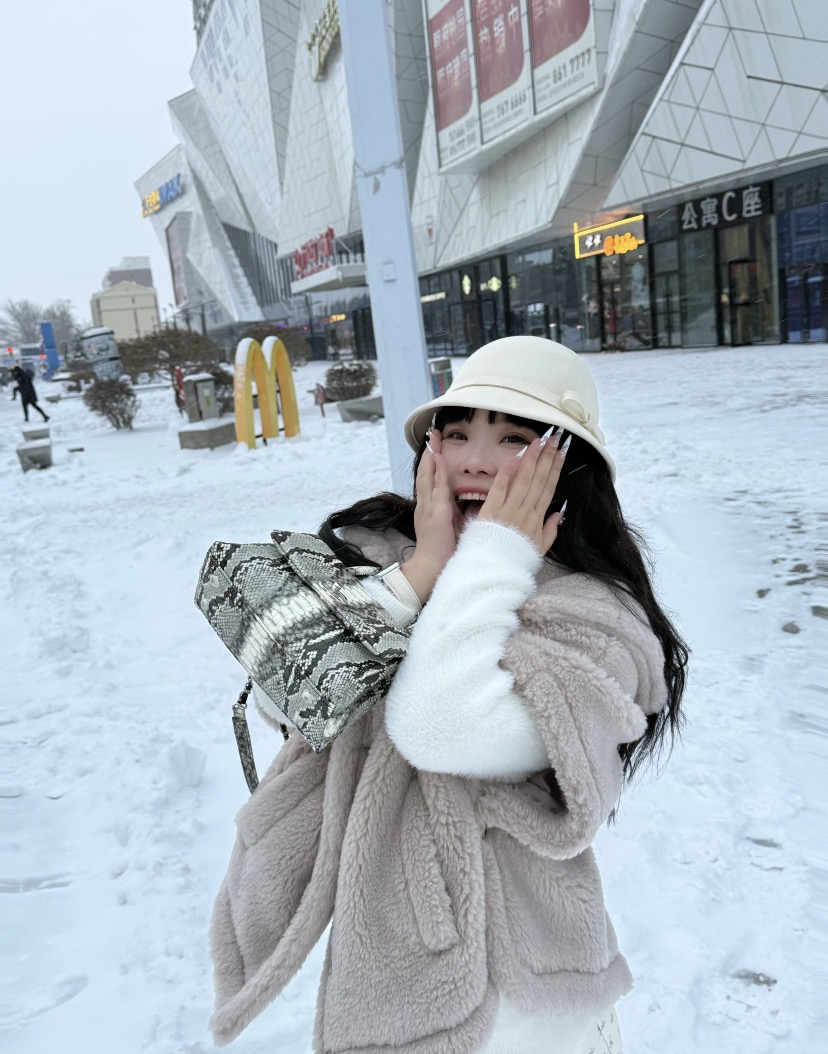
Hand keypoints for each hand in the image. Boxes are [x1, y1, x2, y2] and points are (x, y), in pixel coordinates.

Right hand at [401, 428, 456, 602]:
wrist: (431, 568)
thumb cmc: (442, 551)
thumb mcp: (446, 526)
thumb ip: (450, 512)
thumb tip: (461, 502)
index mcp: (430, 508)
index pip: (430, 480)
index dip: (432, 462)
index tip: (435, 446)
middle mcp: (426, 505)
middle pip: (426, 473)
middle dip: (429, 453)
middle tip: (433, 434)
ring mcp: (428, 508)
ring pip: (428, 476)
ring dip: (431, 457)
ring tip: (434, 440)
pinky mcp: (435, 514)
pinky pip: (435, 488)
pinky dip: (435, 472)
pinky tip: (438, 459)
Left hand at [477, 433, 565, 552]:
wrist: (493, 572)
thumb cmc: (514, 560)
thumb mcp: (538, 549)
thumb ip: (550, 531)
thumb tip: (560, 513)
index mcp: (536, 519)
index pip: (549, 488)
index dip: (556, 469)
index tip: (562, 453)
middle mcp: (525, 512)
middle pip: (539, 479)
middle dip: (548, 457)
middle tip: (555, 437)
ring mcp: (508, 510)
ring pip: (523, 480)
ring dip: (532, 458)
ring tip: (540, 440)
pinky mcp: (491, 511)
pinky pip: (500, 488)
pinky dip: (507, 472)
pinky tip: (515, 456)